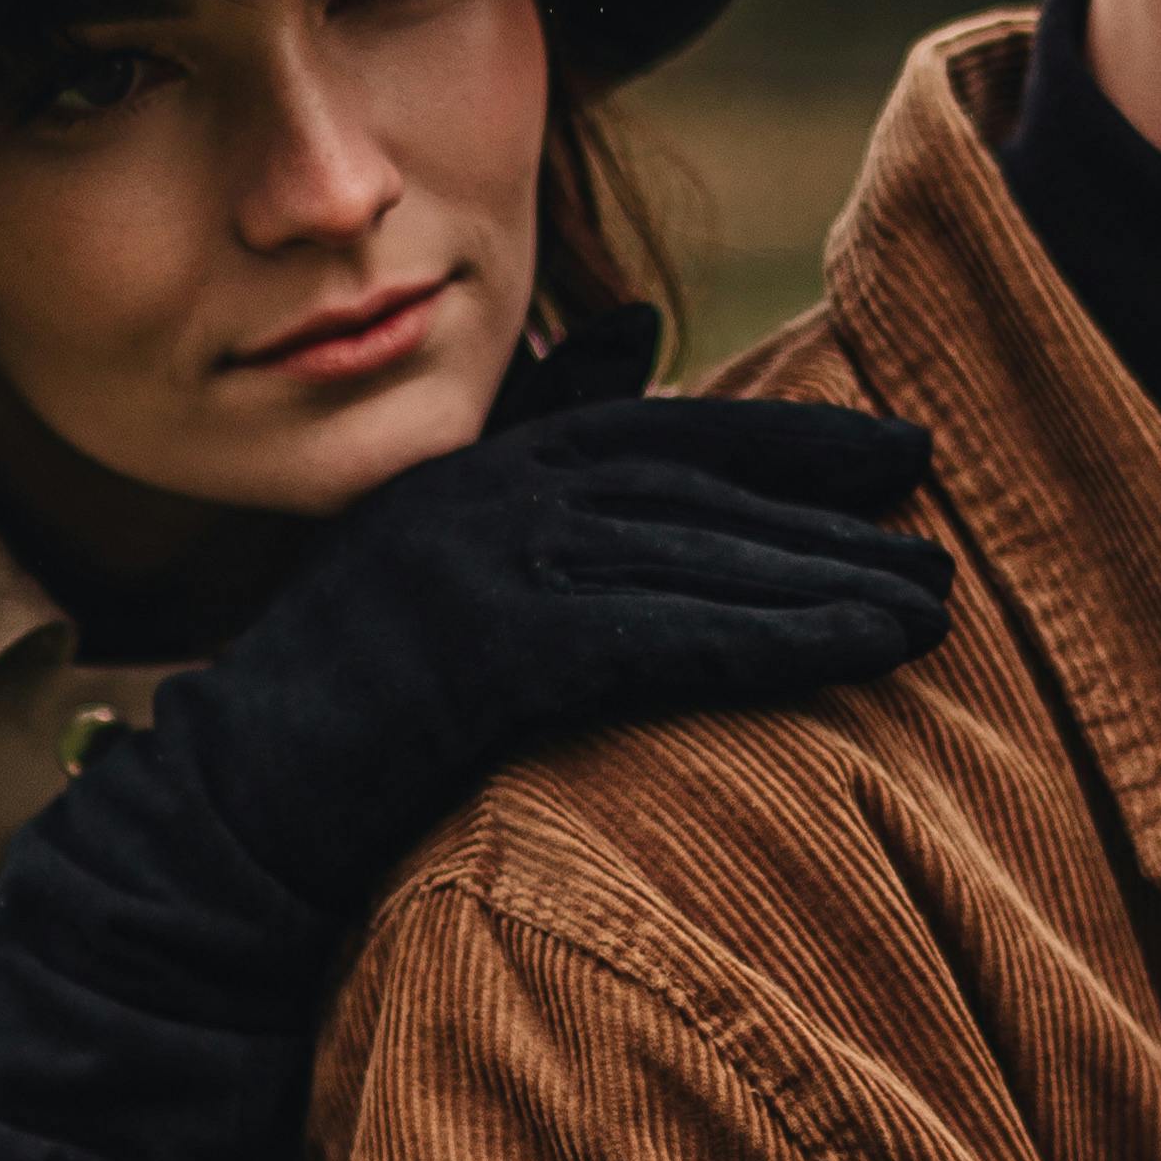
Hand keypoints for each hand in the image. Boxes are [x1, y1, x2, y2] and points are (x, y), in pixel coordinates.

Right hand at [175, 390, 950, 926]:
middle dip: (819, 498)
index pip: (654, 432)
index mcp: (468, 473)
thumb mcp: (434, 564)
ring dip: (820, 575)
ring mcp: (474, 567)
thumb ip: (530, 446)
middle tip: (937, 518)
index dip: (781, 440)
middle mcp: (473, 496)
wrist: (223, 828)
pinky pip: (662, 632)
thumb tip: (631, 332)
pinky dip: (769, 634)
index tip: (897, 454)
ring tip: (929, 604)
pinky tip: (858, 649)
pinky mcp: (486, 650)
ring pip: (687, 554)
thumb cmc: (336, 721)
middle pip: (685, 482)